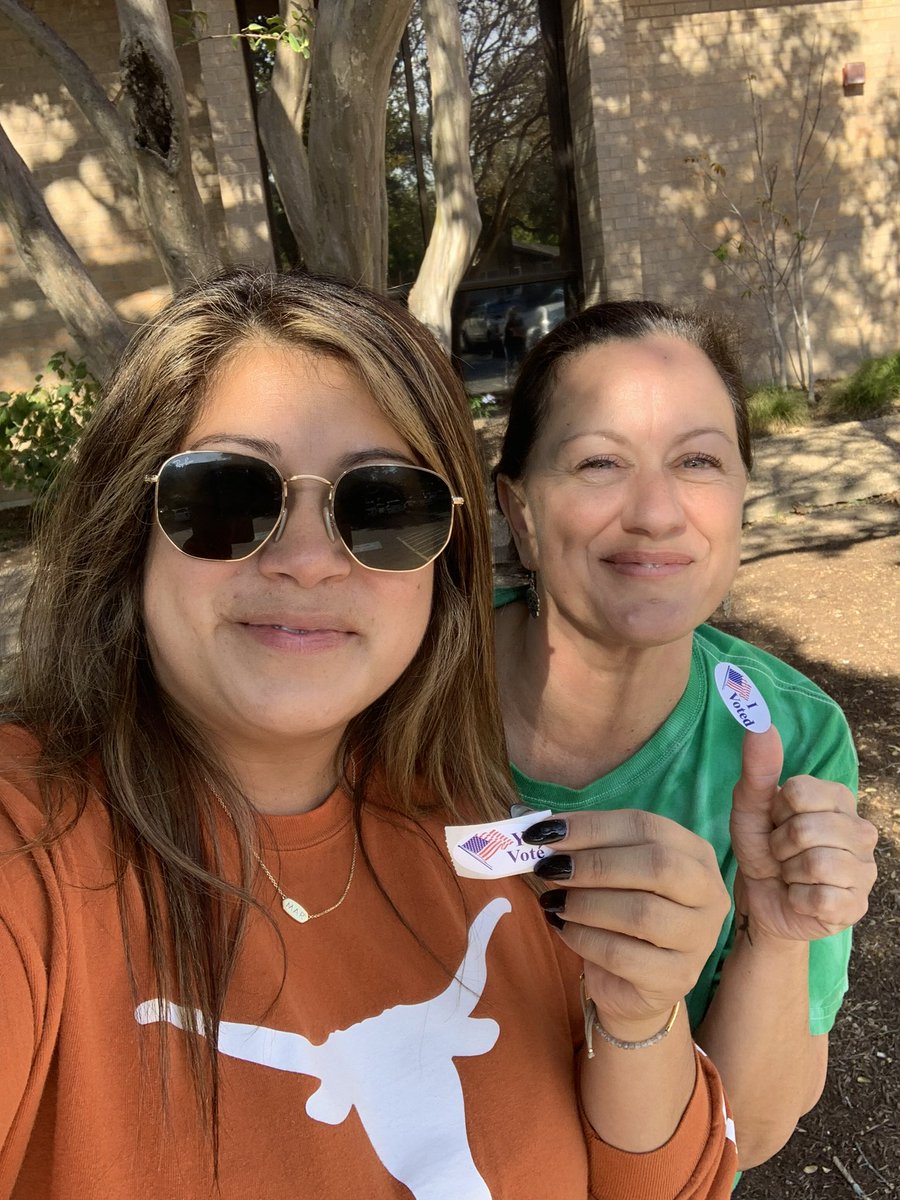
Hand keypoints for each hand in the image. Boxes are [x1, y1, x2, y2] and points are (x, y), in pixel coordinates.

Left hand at [524, 811, 730, 1031]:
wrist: (633, 983)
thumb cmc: (620, 916)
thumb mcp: (608, 874)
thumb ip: (584, 849)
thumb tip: (538, 827)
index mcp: (694, 854)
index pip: (645, 826)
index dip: (592, 826)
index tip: (544, 832)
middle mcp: (708, 893)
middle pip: (656, 864)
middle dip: (593, 863)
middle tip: (548, 867)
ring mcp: (699, 939)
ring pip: (642, 912)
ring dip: (586, 903)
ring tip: (553, 901)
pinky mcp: (677, 978)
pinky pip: (622, 955)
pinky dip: (583, 938)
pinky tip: (563, 928)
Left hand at [730, 726, 877, 941]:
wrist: (762, 899)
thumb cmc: (761, 847)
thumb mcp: (750, 806)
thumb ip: (758, 766)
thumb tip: (760, 724)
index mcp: (838, 798)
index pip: (800, 792)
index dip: (777, 810)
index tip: (776, 821)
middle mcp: (861, 830)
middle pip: (807, 829)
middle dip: (779, 844)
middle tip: (780, 852)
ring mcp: (865, 870)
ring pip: (817, 863)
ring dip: (789, 873)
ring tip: (790, 874)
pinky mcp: (858, 905)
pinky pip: (823, 897)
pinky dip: (799, 899)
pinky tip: (801, 897)